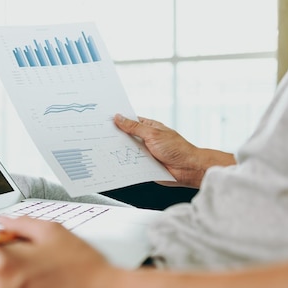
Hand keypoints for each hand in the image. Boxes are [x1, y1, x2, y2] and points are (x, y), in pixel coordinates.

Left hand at [0, 216, 120, 287]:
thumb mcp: (52, 231)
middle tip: (34, 248)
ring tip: (48, 268)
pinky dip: (27, 287)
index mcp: (3, 265)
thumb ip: (20, 222)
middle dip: (6, 253)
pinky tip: (50, 282)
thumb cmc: (83, 270)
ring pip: (4, 280)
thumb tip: (4, 221)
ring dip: (18, 271)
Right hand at [114, 114, 234, 187]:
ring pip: (127, 151)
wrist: (188, 169)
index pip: (129, 121)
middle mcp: (145, 139)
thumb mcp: (153, 134)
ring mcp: (145, 153)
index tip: (103, 120)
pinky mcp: (144, 166)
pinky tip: (114, 162)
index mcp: (149, 127)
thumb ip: (134, 127)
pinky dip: (124, 163)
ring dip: (119, 151)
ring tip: (103, 149)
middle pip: (125, 136)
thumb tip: (119, 118)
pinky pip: (131, 163)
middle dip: (115, 137)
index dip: (117, 120)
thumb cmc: (177, 149)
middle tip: (99, 135)